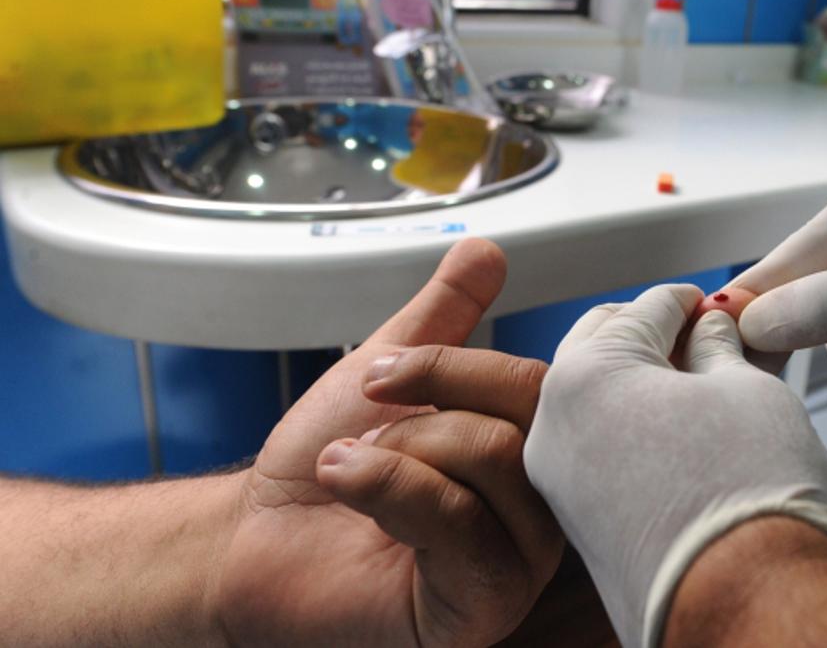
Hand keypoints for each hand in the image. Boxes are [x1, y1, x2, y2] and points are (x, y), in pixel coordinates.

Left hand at [214, 238, 562, 646]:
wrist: (252, 538)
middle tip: (366, 433)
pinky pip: (460, 524)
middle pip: (521, 423)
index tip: (385, 371)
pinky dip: (390, 489)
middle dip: (424, 413)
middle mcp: (538, 509)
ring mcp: (517, 563)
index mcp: (527, 454)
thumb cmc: (321, 466)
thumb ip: (442, 315)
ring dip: (397, 452)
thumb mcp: (387, 372)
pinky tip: (349, 490)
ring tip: (350, 470)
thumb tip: (484, 252)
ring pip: (491, 463)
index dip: (460, 369)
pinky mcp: (482, 606)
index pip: (542, 388)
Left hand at [524, 285, 826, 647]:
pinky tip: (681, 432)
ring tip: (701, 385)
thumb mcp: (748, 390)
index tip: (713, 304)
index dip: (692, 301)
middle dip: (654, 334)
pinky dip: (632, 429)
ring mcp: (560, 482)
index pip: (647, 308)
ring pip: (596, 401)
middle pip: (603, 347)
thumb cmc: (753, 504)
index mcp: (588, 374)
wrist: (750, 611)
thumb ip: (718, 348)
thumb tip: (709, 331)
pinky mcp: (578, 526)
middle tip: (708, 338)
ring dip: (640, 382)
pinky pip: (597, 450)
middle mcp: (555, 425)